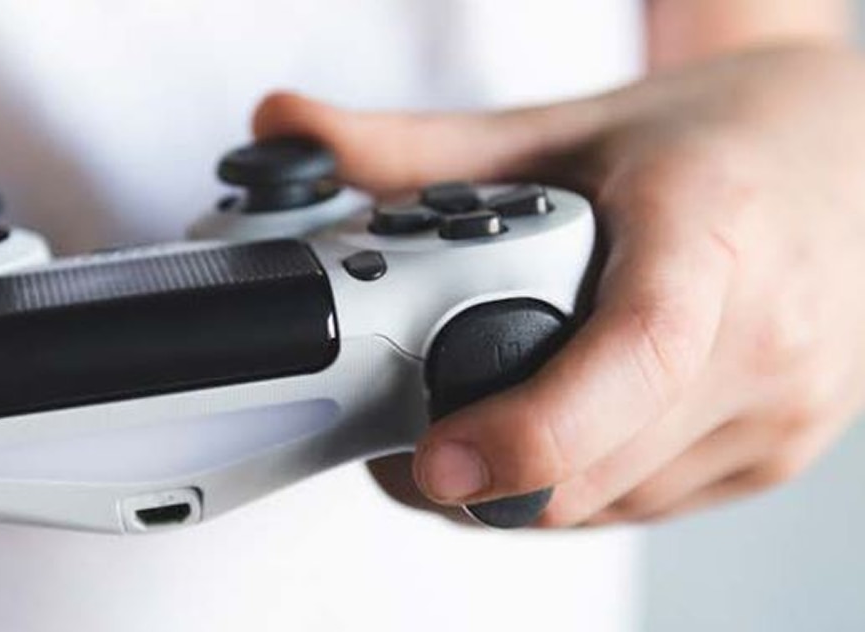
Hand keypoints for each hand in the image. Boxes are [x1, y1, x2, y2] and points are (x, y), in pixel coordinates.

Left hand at [255, 44, 864, 526]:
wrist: (851, 158)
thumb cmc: (716, 144)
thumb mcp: (563, 131)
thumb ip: (413, 147)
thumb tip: (286, 126)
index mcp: (713, 239)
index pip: (634, 359)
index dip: (530, 429)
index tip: (436, 458)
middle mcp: (765, 341)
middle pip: (591, 465)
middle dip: (478, 463)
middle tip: (405, 426)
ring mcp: (781, 413)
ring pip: (603, 504)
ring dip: (521, 480)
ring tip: (483, 406)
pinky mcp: (775, 458)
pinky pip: (637, 508)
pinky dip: (574, 482)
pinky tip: (557, 416)